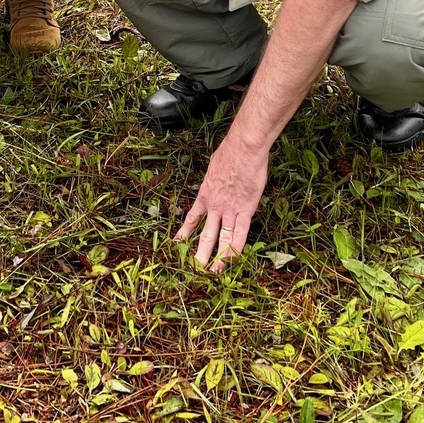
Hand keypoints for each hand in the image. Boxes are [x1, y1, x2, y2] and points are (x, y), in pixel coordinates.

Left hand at [174, 137, 268, 272]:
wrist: (243, 149)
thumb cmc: (230, 152)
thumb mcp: (213, 166)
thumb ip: (213, 176)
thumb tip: (214, 176)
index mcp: (205, 194)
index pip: (193, 217)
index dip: (185, 231)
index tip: (177, 243)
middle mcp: (215, 206)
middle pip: (206, 234)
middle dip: (200, 253)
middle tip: (195, 269)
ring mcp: (230, 209)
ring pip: (222, 239)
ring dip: (218, 257)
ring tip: (214, 273)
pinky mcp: (246, 210)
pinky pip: (240, 234)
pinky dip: (236, 249)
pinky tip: (232, 261)